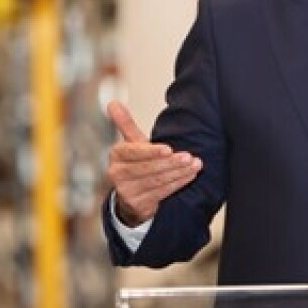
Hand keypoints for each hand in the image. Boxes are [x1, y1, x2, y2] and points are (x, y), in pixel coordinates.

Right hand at [105, 100, 201, 226]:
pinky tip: (190, 175)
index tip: (169, 149)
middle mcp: (117, 174)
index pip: (134, 153)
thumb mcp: (131, 143)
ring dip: (178, 172)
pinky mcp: (139, 205)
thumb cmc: (135, 164)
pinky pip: (161, 193)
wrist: (130, 196)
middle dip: (170, 163)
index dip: (152, 152)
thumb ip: (126, 124)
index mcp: (117, 155)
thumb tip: (113, 103)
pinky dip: (178, 183)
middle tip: (189, 156)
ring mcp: (127, 191)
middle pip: (147, 168)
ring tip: (194, 164)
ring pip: (156, 181)